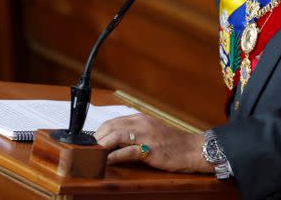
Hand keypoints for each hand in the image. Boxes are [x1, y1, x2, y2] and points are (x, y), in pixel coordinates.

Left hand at [94, 113, 213, 173]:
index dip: (99, 133)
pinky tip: (106, 162)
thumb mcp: (150, 132)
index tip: (91, 144)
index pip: (112, 122)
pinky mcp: (150, 149)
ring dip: (101, 146)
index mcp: (139, 118)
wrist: (192, 149)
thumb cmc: (171, 143)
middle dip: (96, 139)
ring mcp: (146, 135)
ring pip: (116, 136)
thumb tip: (112, 142)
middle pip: (110, 127)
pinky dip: (113, 156)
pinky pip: (127, 151)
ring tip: (93, 155)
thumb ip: (133, 134)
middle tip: (88, 152)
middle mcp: (141, 123)